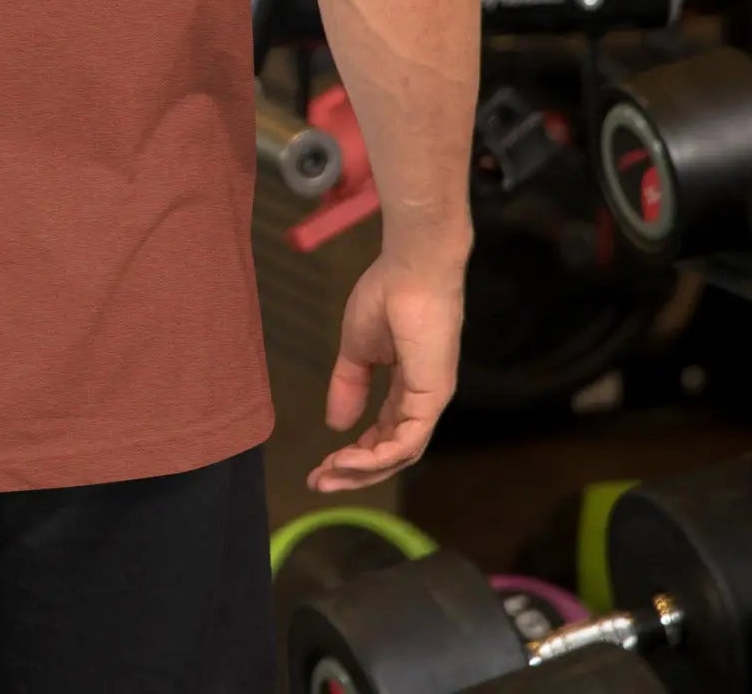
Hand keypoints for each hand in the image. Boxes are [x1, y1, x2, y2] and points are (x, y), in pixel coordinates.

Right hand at [308, 251, 465, 492]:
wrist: (411, 267)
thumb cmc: (387, 295)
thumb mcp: (357, 349)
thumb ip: (349, 385)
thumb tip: (336, 425)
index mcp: (407, 389)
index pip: (383, 435)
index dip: (353, 454)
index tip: (320, 466)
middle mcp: (422, 401)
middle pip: (391, 454)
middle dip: (354, 473)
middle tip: (318, 483)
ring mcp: (430, 400)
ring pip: (399, 454)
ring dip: (362, 470)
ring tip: (326, 474)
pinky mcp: (433, 396)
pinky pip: (407, 440)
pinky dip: (378, 456)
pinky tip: (349, 460)